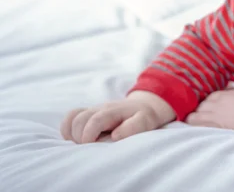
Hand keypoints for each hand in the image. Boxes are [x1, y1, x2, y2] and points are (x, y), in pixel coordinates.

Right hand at [60, 91, 175, 143]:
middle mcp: (101, 108)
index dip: (89, 133)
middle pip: (80, 118)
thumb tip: (115, 136)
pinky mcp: (88, 114)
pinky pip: (71, 117)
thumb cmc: (144, 115)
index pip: (96, 119)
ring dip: (72, 133)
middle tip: (89, 148)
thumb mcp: (146, 120)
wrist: (144, 104)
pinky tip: (76, 140)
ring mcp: (93, 110)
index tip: (90, 146)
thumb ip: (134, 126)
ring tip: (83, 145)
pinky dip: (68, 129)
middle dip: (79, 136)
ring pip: (72, 117)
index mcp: (114, 110)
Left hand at [186, 85, 233, 137]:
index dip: (210, 99)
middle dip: (201, 108)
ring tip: (194, 121)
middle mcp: (217, 106)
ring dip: (194, 118)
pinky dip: (195, 128)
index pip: (210, 95)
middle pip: (201, 105)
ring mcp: (216, 120)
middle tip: (204, 112)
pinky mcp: (218, 131)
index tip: (213, 103)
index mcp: (224, 95)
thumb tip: (231, 88)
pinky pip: (199, 129)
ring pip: (195, 117)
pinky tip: (194, 130)